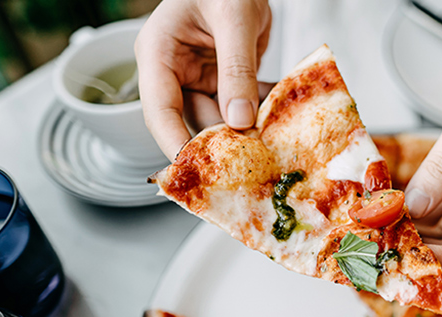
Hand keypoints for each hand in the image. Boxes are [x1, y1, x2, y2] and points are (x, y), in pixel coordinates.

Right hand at [135, 0, 271, 159]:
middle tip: (254, 163)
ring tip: (276, 140)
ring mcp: (199, 78)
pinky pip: (241, 107)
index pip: (159, 110)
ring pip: (221, 120)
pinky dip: (262, 112)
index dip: (175, 145)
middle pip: (193, 121)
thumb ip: (236, 67)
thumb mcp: (234, 18)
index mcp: (158, 54)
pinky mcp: (224, 81)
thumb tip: (239, 118)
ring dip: (248, 130)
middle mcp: (174, 71)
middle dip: (223, 143)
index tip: (196, 172)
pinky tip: (283, 117)